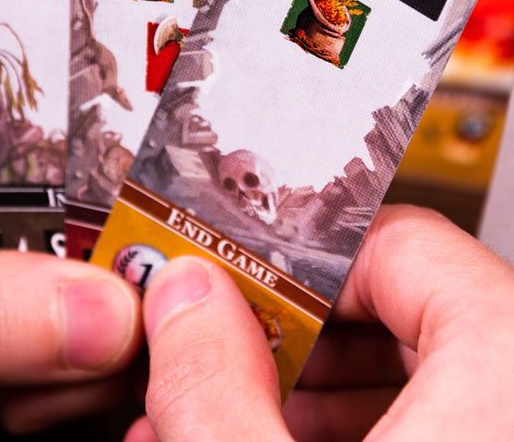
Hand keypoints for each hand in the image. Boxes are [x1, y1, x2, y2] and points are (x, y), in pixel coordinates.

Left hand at [0, 55, 142, 432]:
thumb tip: (115, 321)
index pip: (93, 148)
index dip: (133, 232)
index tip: (140, 319)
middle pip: (97, 216)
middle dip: (76, 318)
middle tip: (17, 389)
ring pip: (76, 268)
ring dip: (35, 352)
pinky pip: (41, 295)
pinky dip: (19, 358)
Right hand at [127, 204, 513, 440]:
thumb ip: (213, 385)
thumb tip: (183, 299)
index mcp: (513, 369)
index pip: (400, 241)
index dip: (295, 259)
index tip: (240, 287)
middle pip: (408, 310)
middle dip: (296, 337)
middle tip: (231, 358)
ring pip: (426, 378)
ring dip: (321, 396)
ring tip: (246, 416)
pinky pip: (449, 427)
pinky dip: (370, 432)